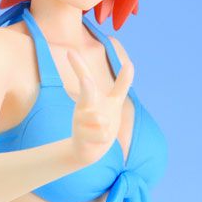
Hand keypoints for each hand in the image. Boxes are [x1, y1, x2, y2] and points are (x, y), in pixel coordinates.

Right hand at [66, 47, 133, 167]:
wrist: (88, 149)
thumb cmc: (101, 121)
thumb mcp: (113, 102)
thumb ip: (121, 83)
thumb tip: (130, 62)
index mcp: (90, 96)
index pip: (84, 77)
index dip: (78, 65)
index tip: (70, 52)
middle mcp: (82, 105)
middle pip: (86, 93)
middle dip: (86, 86)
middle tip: (85, 79)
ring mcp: (79, 120)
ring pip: (102, 120)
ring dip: (106, 127)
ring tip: (100, 131)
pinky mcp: (80, 135)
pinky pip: (103, 134)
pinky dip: (104, 138)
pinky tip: (97, 139)